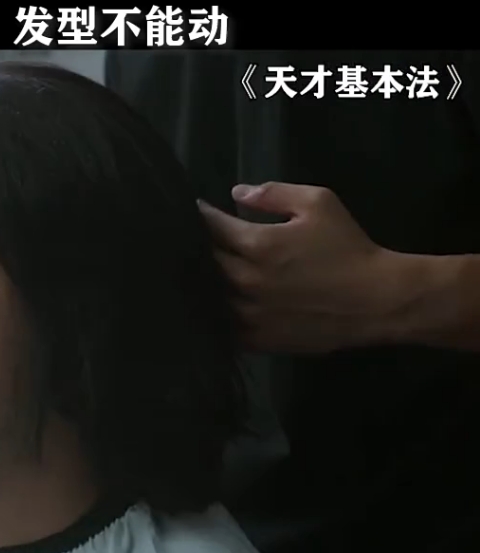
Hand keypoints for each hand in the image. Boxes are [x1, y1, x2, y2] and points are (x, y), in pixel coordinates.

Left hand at [199, 182, 399, 352]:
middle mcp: (245, 280)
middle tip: (201, 241)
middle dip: (203, 248)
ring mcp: (249, 313)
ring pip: (211, 295)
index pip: (212, 227)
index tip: (198, 211)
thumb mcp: (319, 204)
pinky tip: (222, 303)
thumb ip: (274, 194)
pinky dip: (219, 313)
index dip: (203, 216)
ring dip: (208, 282)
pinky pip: (224, 326)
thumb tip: (236, 193)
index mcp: (257, 245)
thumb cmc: (349, 248)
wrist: (376, 301)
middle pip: (206, 262)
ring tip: (205, 272)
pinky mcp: (256, 338)